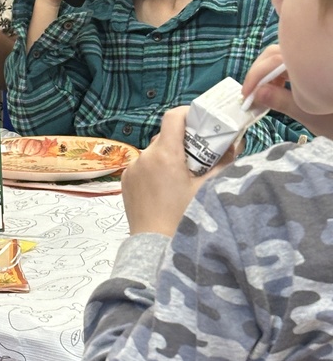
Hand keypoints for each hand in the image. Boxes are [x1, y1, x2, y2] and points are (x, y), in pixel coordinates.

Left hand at [121, 106, 217, 237]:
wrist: (155, 246)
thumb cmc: (184, 217)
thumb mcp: (208, 189)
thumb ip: (223, 163)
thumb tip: (236, 144)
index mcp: (165, 154)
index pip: (173, 117)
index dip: (188, 114)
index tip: (200, 121)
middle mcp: (145, 156)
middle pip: (165, 136)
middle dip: (182, 141)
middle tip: (198, 156)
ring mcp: (132, 169)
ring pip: (153, 152)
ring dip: (167, 157)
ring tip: (181, 177)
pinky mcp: (125, 181)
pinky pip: (142, 166)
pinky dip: (154, 170)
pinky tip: (164, 188)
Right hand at [242, 45, 331, 137]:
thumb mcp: (309, 115)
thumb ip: (281, 101)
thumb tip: (257, 92)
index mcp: (310, 62)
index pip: (273, 59)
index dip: (256, 76)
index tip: (246, 96)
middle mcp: (313, 54)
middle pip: (277, 52)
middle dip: (261, 71)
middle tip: (251, 93)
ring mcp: (316, 60)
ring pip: (285, 56)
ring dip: (270, 72)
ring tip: (264, 92)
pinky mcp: (318, 67)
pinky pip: (295, 63)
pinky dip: (282, 74)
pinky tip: (280, 88)